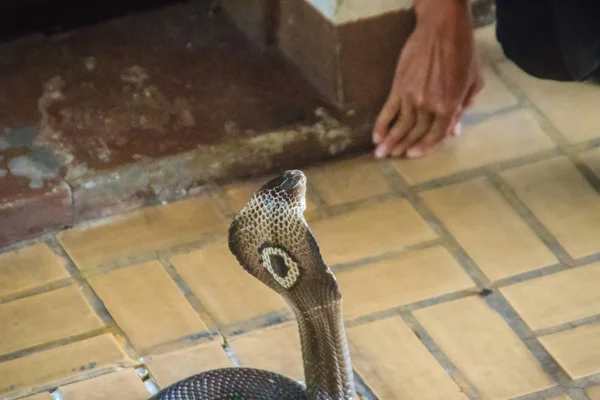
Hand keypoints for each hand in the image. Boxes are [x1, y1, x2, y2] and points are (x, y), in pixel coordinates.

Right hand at [373, 0, 483, 158]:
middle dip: (403, 148)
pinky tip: (376, 136)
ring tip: (380, 154)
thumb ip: (463, 107)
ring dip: (390, 142)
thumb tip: (454, 130)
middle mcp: (429, 106)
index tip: (412, 155)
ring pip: (400, 125)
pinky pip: (388, 110)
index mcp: (449, 106)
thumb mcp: (472, 82)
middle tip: (393, 158)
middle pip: (415, 133)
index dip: (424, 148)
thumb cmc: (462, 52)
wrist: (442, 28)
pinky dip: (381, 124)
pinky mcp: (398, 87)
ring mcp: (412, 97)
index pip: (436, 135)